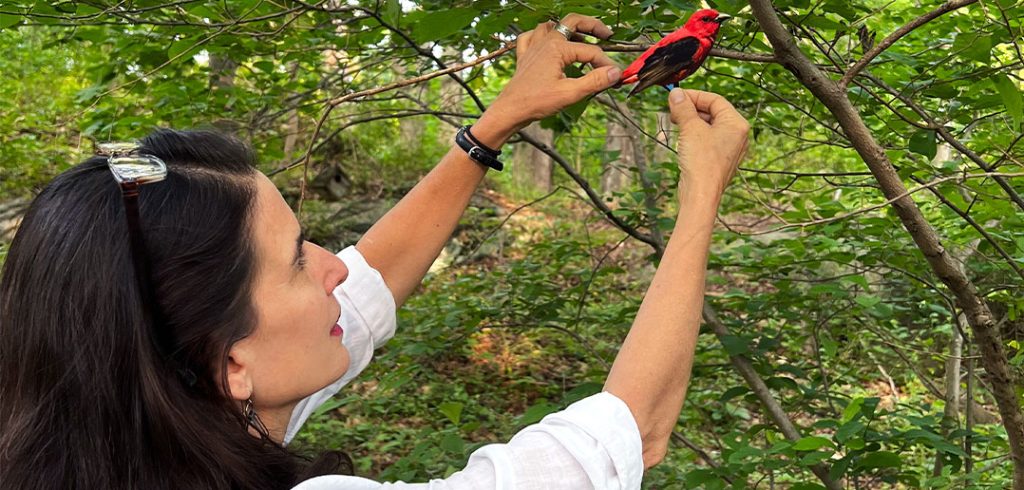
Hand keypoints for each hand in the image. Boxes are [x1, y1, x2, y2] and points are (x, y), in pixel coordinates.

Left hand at [474, 14, 620, 145]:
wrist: (511, 110)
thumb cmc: (537, 102)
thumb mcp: (570, 93)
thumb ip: (595, 81)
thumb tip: (615, 73)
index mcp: (557, 48)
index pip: (590, 51)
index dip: (606, 63)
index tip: (615, 75)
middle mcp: (545, 41)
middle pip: (573, 22)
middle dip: (592, 26)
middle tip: (607, 35)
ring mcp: (533, 47)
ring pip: (552, 26)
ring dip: (568, 29)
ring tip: (583, 38)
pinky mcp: (525, 56)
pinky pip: (532, 36)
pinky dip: (541, 35)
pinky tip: (548, 42)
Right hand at [667, 88, 748, 204]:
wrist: (700, 194)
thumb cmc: (701, 162)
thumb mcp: (690, 128)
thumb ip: (683, 108)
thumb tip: (676, 93)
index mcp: (737, 124)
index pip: (715, 100)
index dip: (694, 96)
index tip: (676, 97)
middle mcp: (737, 135)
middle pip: (713, 112)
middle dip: (691, 109)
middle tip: (673, 110)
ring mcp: (729, 149)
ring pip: (709, 126)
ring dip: (691, 122)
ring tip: (676, 123)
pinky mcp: (719, 159)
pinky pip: (707, 140)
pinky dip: (695, 135)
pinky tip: (682, 138)